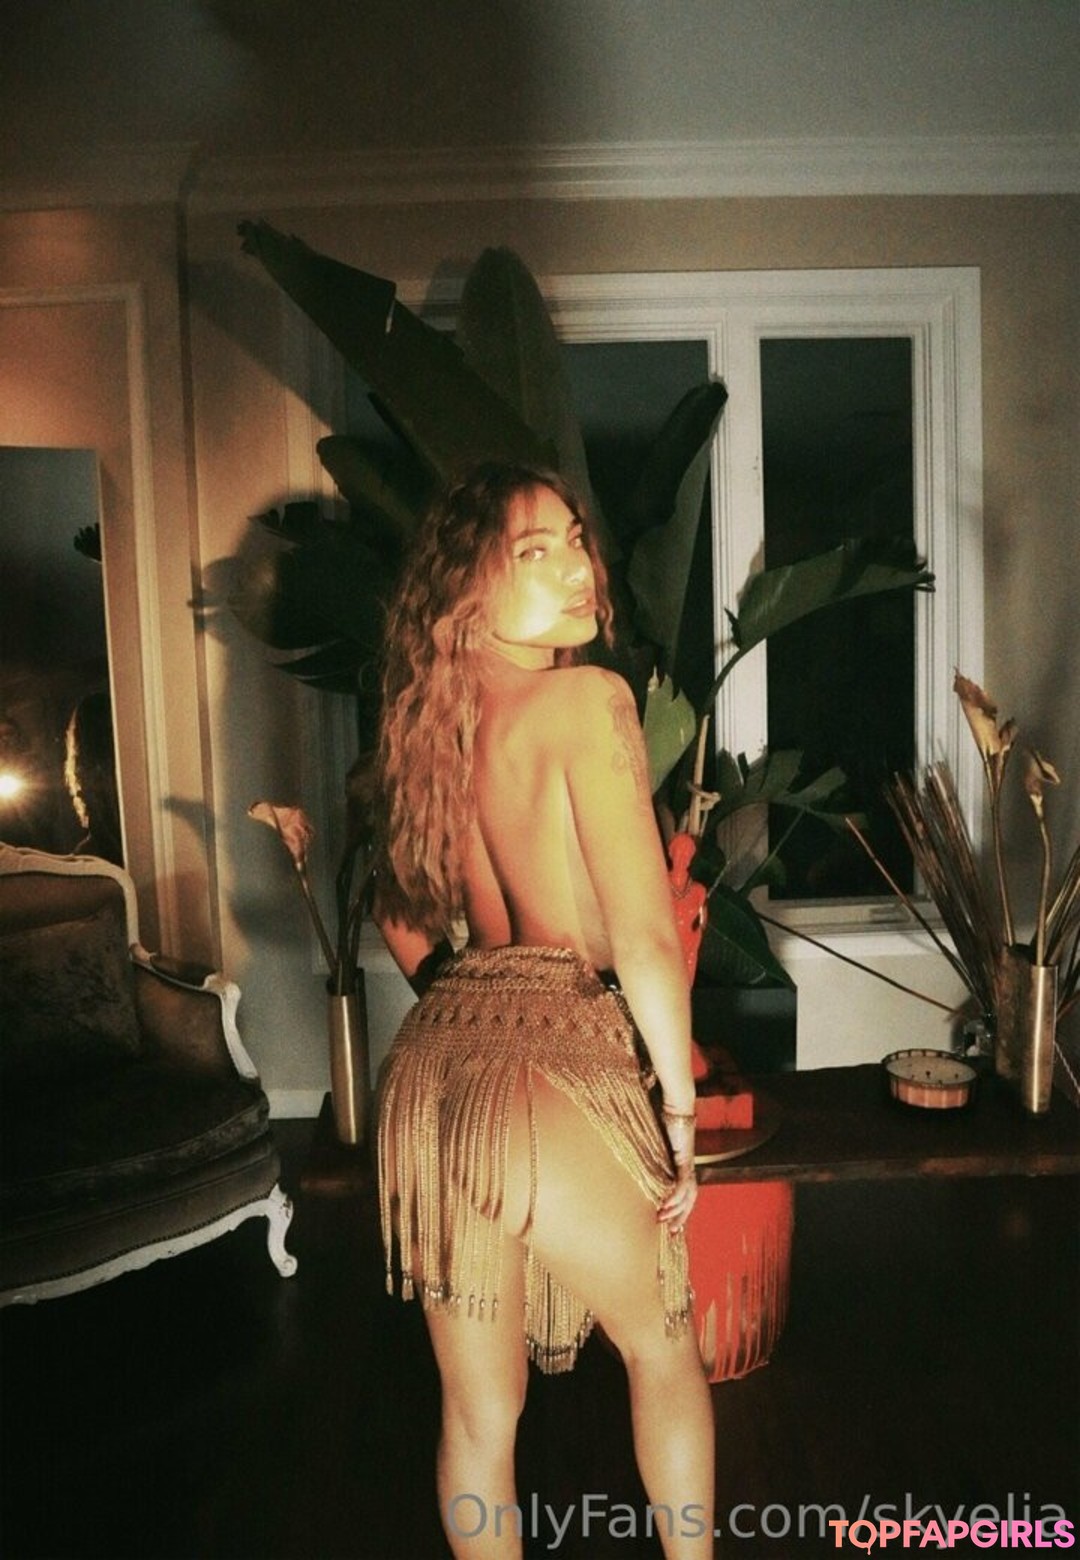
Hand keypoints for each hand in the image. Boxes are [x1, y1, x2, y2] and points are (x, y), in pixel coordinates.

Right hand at [658, 1103, 696, 1231]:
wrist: (676, 1104)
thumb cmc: (664, 1118)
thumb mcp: (652, 1141)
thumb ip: (646, 1151)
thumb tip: (629, 1155)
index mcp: (680, 1164)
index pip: (684, 1192)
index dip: (679, 1208)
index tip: (670, 1223)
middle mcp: (687, 1166)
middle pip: (690, 1198)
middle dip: (681, 1216)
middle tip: (672, 1231)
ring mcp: (687, 1163)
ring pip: (688, 1194)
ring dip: (678, 1210)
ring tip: (665, 1220)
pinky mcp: (684, 1158)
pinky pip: (683, 1182)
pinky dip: (676, 1196)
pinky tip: (667, 1205)